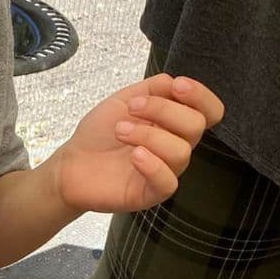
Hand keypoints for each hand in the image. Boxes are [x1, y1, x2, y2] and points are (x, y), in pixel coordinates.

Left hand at [51, 74, 224, 213]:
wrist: (70, 163)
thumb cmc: (99, 134)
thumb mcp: (126, 100)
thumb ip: (155, 88)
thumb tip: (177, 83)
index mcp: (174, 124)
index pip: (209, 111)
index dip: (200, 96)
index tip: (177, 86)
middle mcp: (174, 147)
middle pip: (195, 126)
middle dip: (164, 110)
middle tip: (132, 108)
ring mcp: (164, 172)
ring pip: (181, 152)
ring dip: (149, 135)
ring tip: (120, 131)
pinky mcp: (148, 194)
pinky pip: (168, 183)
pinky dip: (153, 165)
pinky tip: (134, 156)